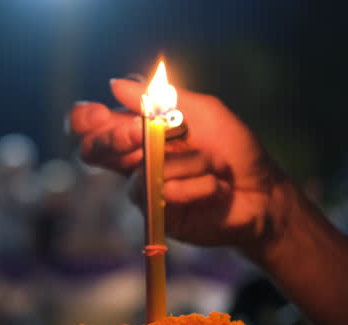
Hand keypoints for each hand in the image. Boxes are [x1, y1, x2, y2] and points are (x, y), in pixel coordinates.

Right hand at [69, 79, 291, 257]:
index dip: (84, 119)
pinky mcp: (158, 215)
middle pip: (92, 150)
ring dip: (185, 163)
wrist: (262, 191)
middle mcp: (135, 160)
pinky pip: (163, 194)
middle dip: (114, 139)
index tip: (98, 114)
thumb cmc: (235, 148)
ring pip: (138, 173)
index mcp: (139, 132)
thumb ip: (161, 100)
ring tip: (213, 165)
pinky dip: (195, 185)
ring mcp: (144, 189)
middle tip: (139, 133)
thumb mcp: (203, 112)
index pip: (93, 126)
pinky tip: (215, 187)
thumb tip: (115, 85)